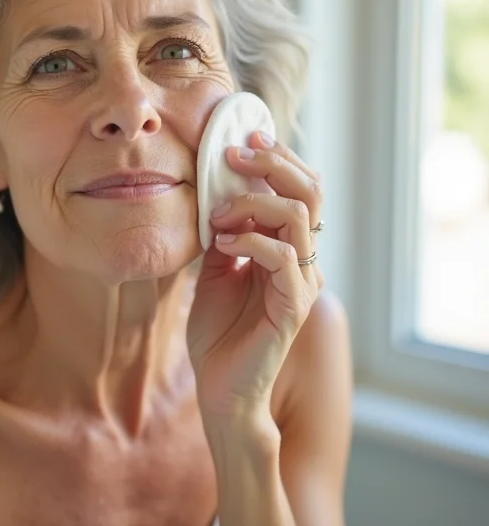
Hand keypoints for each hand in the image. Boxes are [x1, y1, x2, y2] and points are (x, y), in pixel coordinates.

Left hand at [186, 131, 324, 421]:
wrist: (220, 386)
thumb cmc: (218, 330)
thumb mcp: (215, 270)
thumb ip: (224, 235)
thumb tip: (217, 194)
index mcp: (287, 248)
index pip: (299, 190)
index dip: (278, 159)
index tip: (244, 138)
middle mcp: (303, 260)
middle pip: (309, 193)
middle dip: (273, 163)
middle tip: (235, 154)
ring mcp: (302, 281)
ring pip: (297, 217)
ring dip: (252, 204)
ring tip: (218, 215)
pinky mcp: (293, 305)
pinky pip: (283, 257)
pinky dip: (251, 240)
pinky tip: (223, 245)